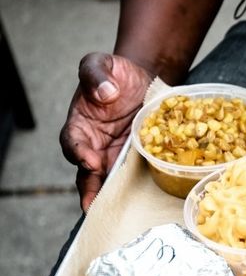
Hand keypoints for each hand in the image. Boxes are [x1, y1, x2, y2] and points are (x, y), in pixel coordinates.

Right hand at [60, 52, 153, 211]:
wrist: (143, 79)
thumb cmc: (116, 72)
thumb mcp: (102, 63)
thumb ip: (96, 74)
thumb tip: (106, 93)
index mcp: (81, 123)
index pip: (72, 142)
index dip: (79, 153)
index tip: (90, 161)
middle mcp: (94, 143)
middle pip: (86, 170)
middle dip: (89, 188)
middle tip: (93, 205)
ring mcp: (114, 153)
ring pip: (108, 179)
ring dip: (110, 195)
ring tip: (112, 211)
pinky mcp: (135, 157)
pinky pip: (132, 174)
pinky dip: (134, 187)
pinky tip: (141, 199)